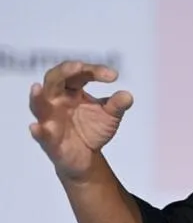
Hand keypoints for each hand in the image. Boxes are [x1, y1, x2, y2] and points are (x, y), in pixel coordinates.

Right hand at [28, 61, 133, 180]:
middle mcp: (57, 101)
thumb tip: (127, 96)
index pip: (79, 74)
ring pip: (39, 105)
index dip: (95, 70)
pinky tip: (36, 127)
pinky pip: (41, 134)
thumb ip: (118, 104)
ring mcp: (50, 120)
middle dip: (64, 71)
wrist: (87, 156)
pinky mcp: (49, 140)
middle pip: (54, 80)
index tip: (114, 76)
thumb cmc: (94, 128)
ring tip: (36, 87)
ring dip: (37, 97)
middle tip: (78, 66)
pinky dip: (38, 131)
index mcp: (71, 91)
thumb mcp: (111, 115)